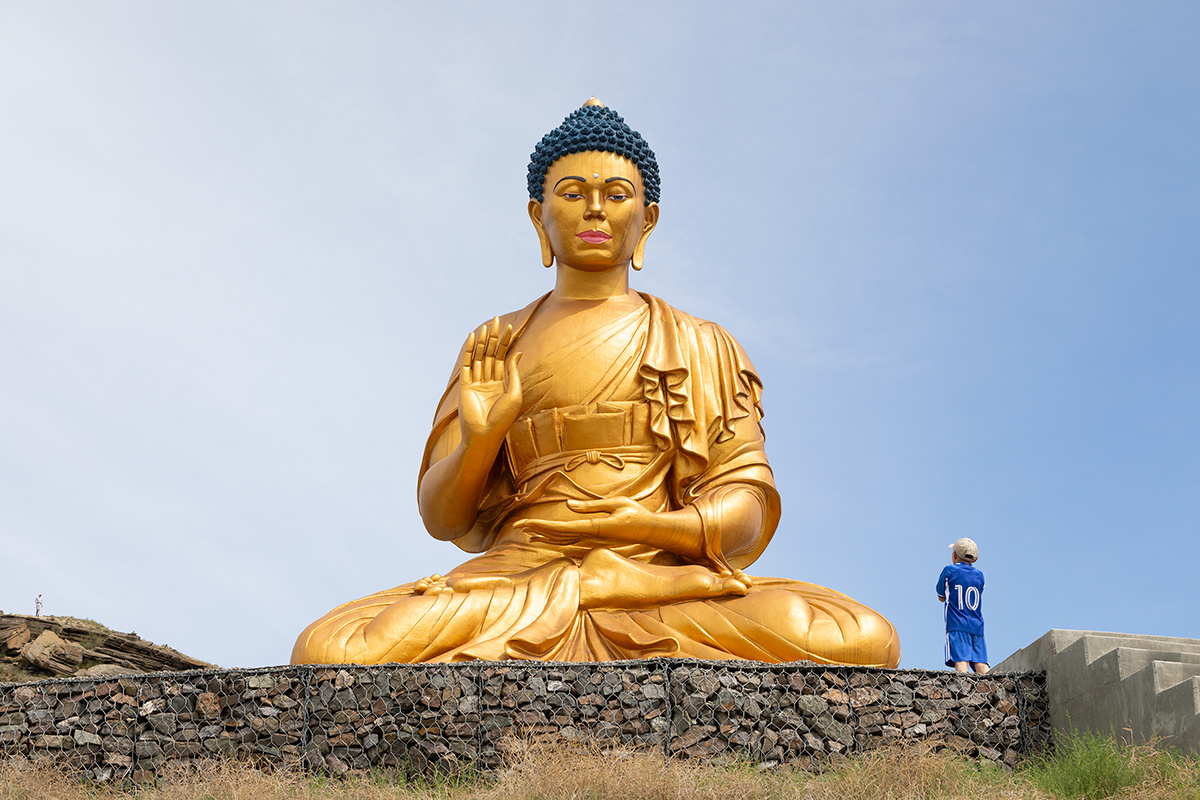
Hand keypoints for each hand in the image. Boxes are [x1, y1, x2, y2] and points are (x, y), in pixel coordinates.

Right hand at [458, 317, 521, 444]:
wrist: (485, 435)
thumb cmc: (503, 418)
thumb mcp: (514, 393)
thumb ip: (513, 372)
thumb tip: (517, 352)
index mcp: (502, 384)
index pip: (503, 358)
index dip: (506, 343)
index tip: (509, 327)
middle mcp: (489, 382)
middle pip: (491, 354)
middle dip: (494, 337)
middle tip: (496, 319)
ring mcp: (476, 383)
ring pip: (480, 357)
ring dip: (483, 341)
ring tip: (486, 326)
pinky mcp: (465, 386)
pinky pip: (467, 365)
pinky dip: (469, 351)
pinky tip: (473, 338)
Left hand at [519, 497, 655, 545]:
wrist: (651, 531)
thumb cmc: (636, 514)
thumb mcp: (616, 504)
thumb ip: (591, 506)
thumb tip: (568, 506)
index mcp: (594, 528)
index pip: (561, 528)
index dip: (542, 526)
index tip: (525, 524)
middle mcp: (590, 537)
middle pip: (557, 535)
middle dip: (537, 530)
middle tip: (516, 526)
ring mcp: (592, 541)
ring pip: (562, 540)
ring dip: (544, 536)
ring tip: (527, 532)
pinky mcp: (595, 540)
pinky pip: (571, 540)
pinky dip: (556, 539)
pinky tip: (547, 539)